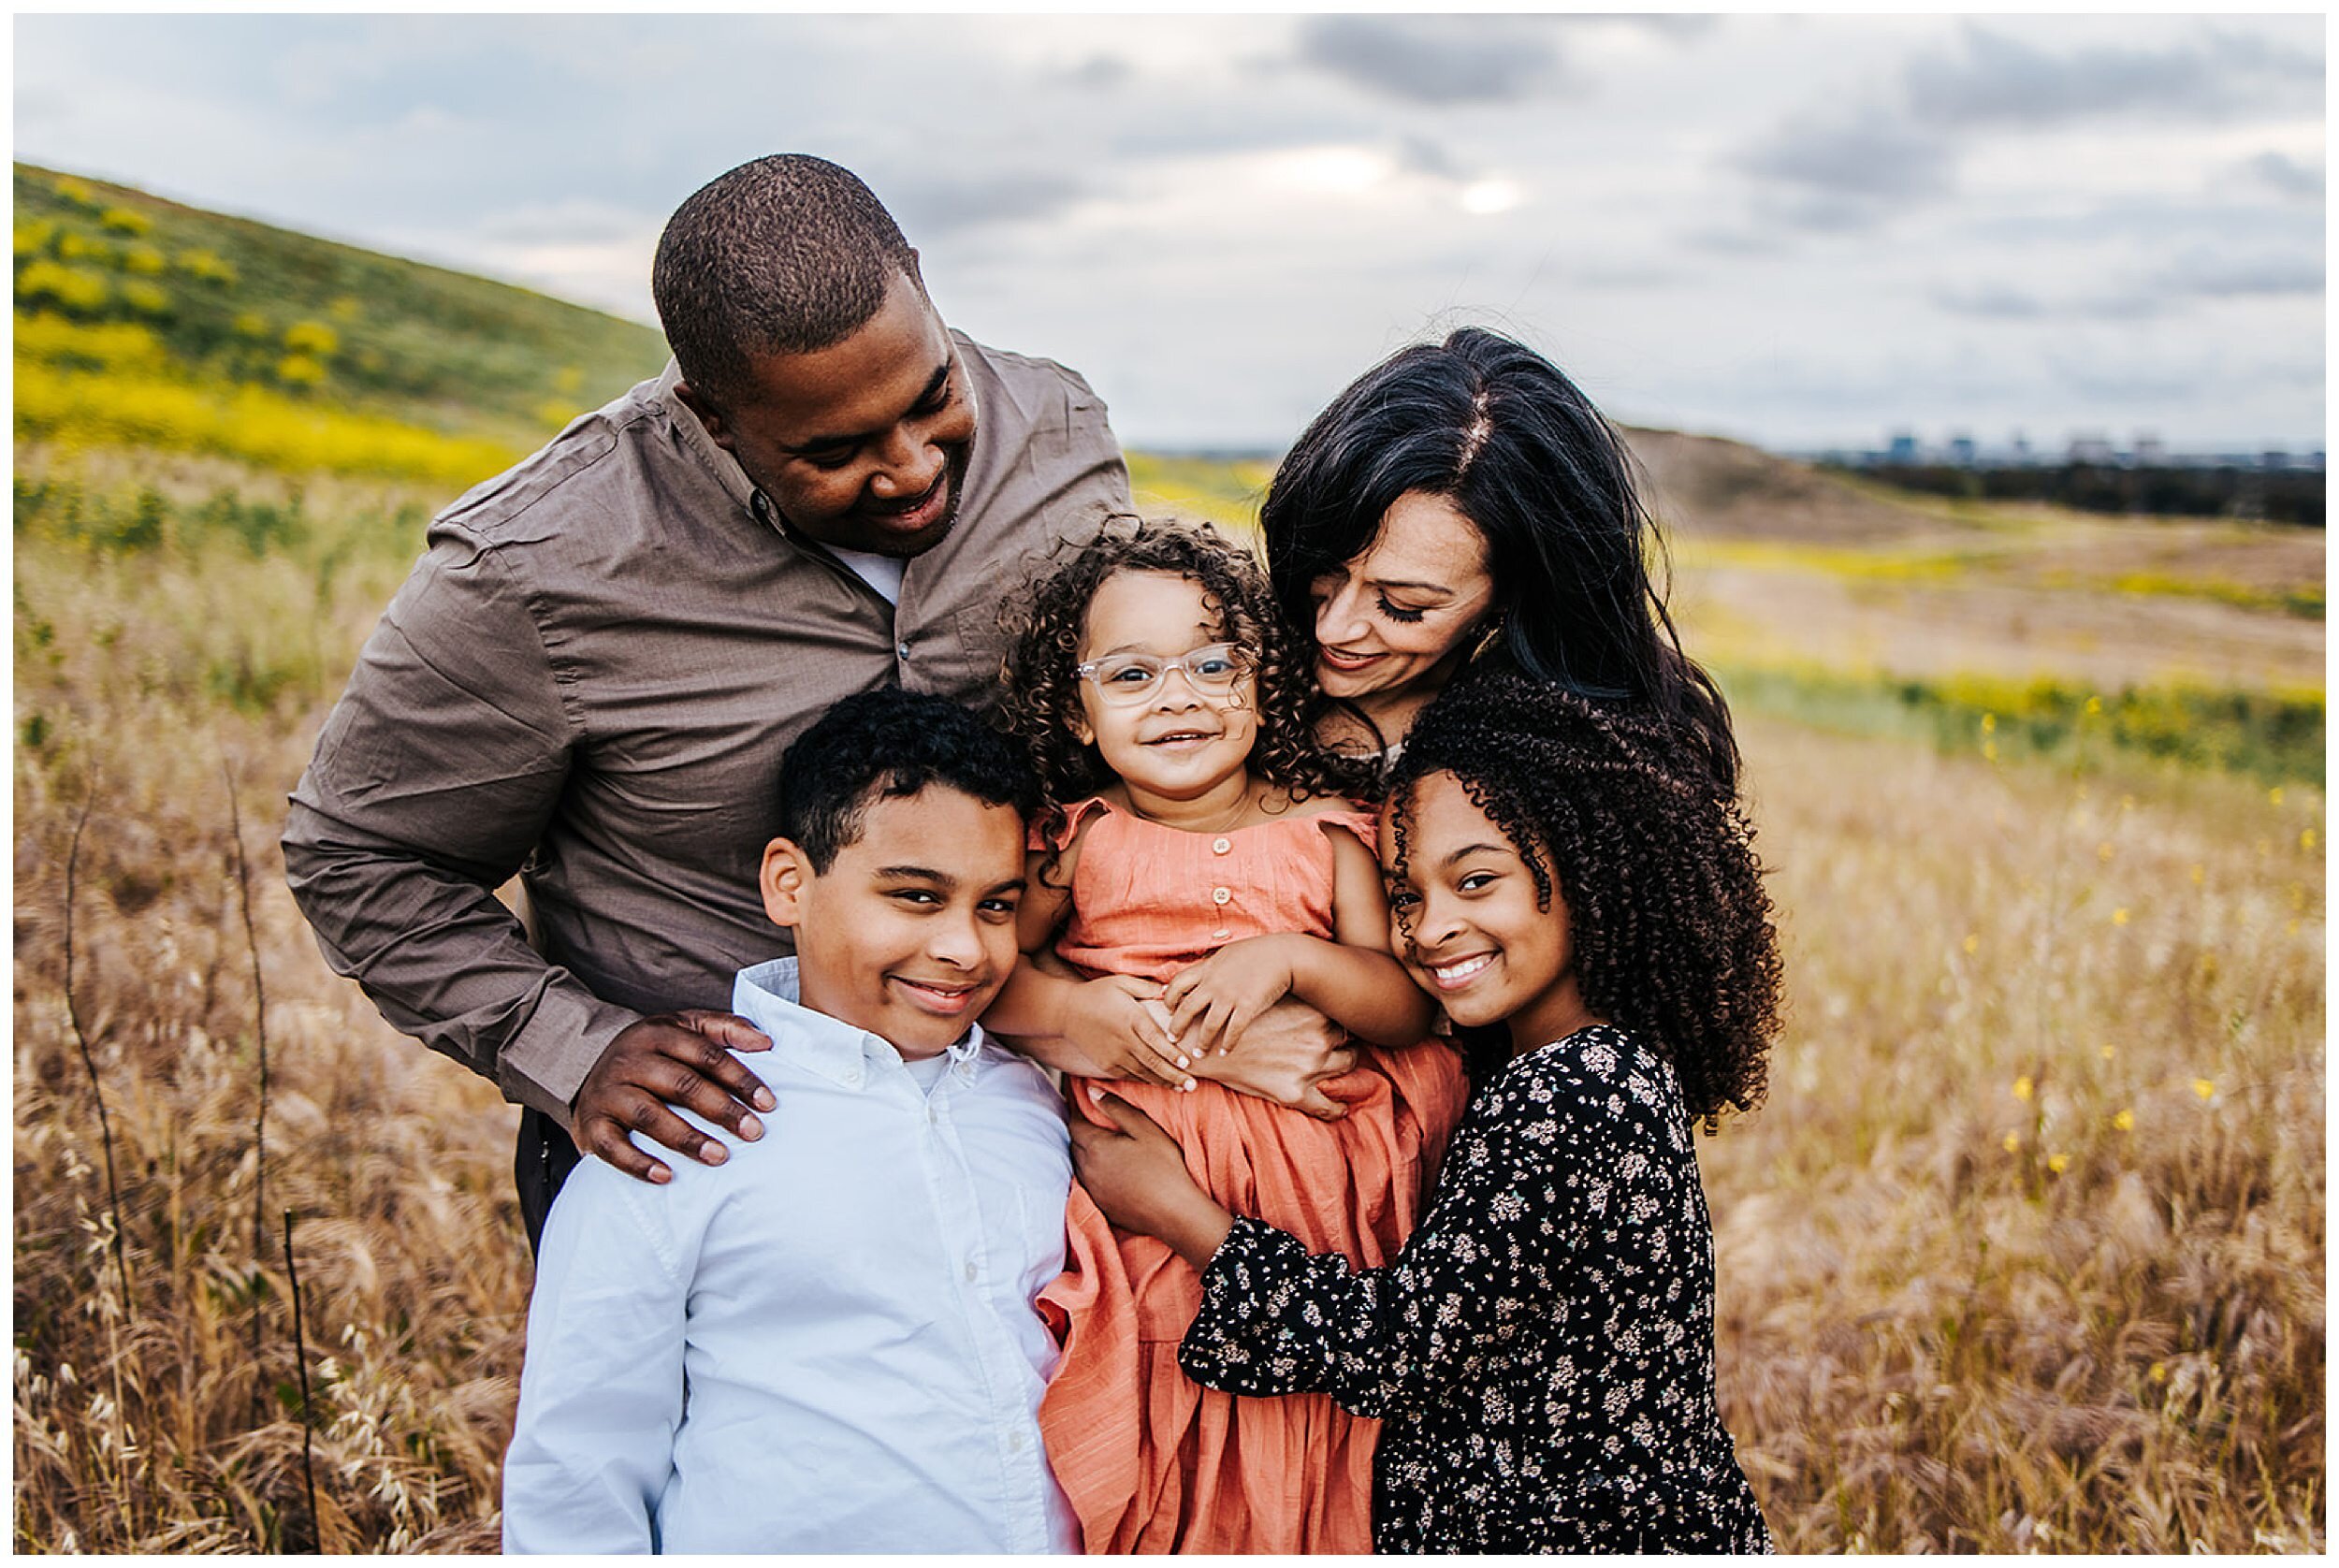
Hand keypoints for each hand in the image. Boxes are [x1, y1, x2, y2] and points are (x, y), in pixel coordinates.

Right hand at [570, 1011, 775, 1183]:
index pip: (706, 1054)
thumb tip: (765, 1042)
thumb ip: (725, 1028)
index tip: (768, 1103)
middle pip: (681, 1084)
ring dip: (687, 1138)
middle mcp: (630, 1059)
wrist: (586, 1068)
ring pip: (649, 1115)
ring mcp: (608, 1092)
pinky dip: (638, 1163)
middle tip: (753, 1133)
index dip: (740, 1078)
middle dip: (721, 1109)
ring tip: (719, 1156)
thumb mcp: (685, 1027)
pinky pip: (613, 1146)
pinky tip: (666, 1176)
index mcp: (658, 1033)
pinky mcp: (591, 1124)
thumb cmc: (653, 1053)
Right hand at [1061, 975, 1195, 1090]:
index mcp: (1131, 1018)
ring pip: (1143, 1073)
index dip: (1172, 1053)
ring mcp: (1114, 1055)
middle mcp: (1124, 1040)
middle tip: (1193, 1085)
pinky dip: (1146, 1081)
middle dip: (1174, 1075)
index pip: (1155, 1039)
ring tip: (1183, 1088)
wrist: (1065, 1011)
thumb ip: (1147, 988)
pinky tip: (1160, 1084)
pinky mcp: (1106, 1065)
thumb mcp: (1121, 982)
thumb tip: (1169, 991)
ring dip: (1164, 1082)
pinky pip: (1130, 1076)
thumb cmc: (1096, 993)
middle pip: (1153, 1062)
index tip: (1187, 1063)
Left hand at [1071, 1088, 1233, 1267]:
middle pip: (1074, 1144)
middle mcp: (1087, 1169)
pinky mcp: (1099, 1205)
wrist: (1173, 1212)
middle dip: (1080, 1132)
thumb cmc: (1164, 1167)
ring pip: (1078, 1164)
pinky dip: (1092, 1173)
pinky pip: (1087, 1183)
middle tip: (1094, 1124)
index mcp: (1096, 1146)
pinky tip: (1107, 1172)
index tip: (1085, 1106)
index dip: (1078, 1112)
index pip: (1075, 1124)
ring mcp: (1092, 1189)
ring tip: (1100, 1147)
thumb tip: (1091, 1092)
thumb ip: (1116, 1108)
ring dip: (1084, 1153)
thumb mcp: (1144, 1129)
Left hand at [1160, 936, 1295, 1058]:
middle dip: (1176, 1027)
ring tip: (1199, 1053)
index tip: (1168, 1010)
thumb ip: (1209, 965)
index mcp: (1207, 968)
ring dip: (1202, 1042)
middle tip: (1172, 1040)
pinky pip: (1233, 1031)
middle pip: (1187, 1008)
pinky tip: (1224, 1052)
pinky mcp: (1247, 1006)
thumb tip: (1195, 973)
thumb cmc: (1255, 952)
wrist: (1282, 955)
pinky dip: (1228, 1044)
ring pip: (1209, 1025)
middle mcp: (1214, 983)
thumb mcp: (1226, 953)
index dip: (1168, 998)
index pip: (1177, 984)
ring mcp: (1230, 996)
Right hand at [1194, 996, 1358, 1119]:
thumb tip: (1310, 985)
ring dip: (1346, 1069)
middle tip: (1343, 1047)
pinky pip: (1328, 1106)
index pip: (1342, 1018)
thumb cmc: (1237, 1018)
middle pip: (1350, 1041)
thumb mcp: (1270, 999)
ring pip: (1347, 1068)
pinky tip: (1340, 1108)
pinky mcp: (1295, 1093)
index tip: (1338, 1028)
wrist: (1204, 1044)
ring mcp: (1309, 1067)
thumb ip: (1294, 998)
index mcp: (1313, 1014)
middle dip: (1347, 1044)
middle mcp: (1318, 1039)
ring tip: (1342, 1072)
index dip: (1340, 1023)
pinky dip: (1337, 1109)